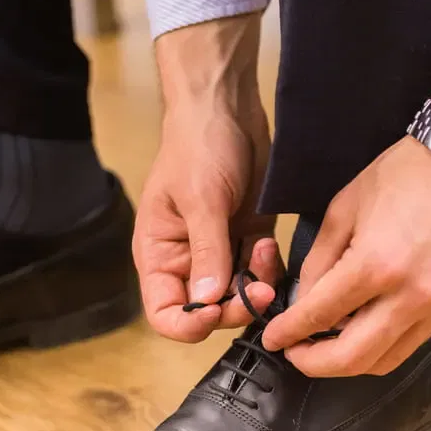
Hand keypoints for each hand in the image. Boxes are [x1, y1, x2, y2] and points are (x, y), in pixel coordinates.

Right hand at [135, 14, 282, 342]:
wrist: (226, 106)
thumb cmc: (198, 146)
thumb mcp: (200, 200)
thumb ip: (207, 253)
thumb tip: (207, 303)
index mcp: (160, 256)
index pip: (165, 313)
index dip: (190, 324)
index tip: (217, 312)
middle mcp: (188, 262)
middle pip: (209, 312)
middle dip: (235, 305)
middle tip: (260, 289)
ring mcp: (220, 252)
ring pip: (240, 296)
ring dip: (257, 285)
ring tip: (263, 251)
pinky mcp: (248, 239)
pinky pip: (262, 274)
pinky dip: (270, 270)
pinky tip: (268, 243)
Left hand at [261, 136, 430, 375]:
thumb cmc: (403, 176)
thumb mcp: (343, 210)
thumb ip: (318, 262)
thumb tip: (304, 302)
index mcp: (374, 266)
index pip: (319, 316)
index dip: (288, 333)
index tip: (271, 339)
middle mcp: (408, 296)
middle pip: (351, 358)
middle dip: (312, 363)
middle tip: (293, 352)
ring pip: (382, 362)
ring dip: (345, 364)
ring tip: (322, 348)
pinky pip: (408, 347)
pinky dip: (377, 351)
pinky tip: (358, 335)